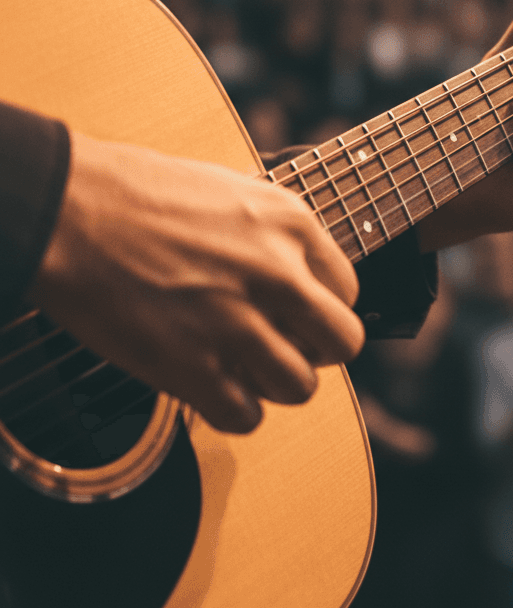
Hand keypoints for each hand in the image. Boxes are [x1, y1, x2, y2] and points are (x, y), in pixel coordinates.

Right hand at [28, 132, 364, 433]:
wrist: (69, 211)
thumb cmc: (141, 193)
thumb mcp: (235, 191)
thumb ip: (278, 236)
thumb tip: (301, 275)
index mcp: (292, 224)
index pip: (348, 290)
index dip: (322, 307)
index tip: (296, 312)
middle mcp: (277, 274)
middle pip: (343, 343)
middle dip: (317, 350)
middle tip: (285, 344)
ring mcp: (237, 323)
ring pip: (300, 387)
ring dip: (275, 383)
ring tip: (244, 365)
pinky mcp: (192, 367)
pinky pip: (246, 416)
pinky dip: (233, 409)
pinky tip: (212, 384)